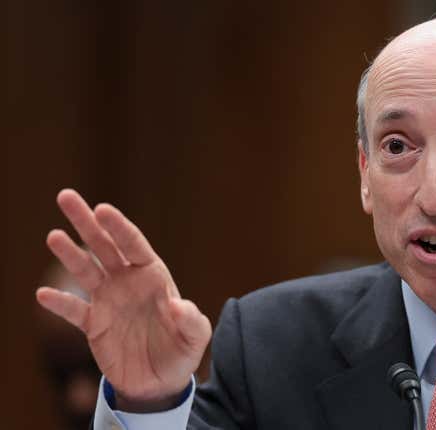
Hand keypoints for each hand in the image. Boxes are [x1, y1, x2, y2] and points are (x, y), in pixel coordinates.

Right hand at [36, 189, 211, 411]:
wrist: (160, 382)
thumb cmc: (182, 351)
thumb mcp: (196, 338)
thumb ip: (192, 320)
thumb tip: (179, 306)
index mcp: (153, 276)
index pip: (134, 244)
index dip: (118, 227)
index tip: (102, 209)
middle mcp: (127, 281)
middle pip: (104, 246)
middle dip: (86, 222)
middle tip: (66, 197)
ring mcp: (108, 300)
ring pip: (85, 270)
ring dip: (70, 254)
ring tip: (53, 236)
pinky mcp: (94, 324)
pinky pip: (73, 310)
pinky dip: (59, 303)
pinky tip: (43, 295)